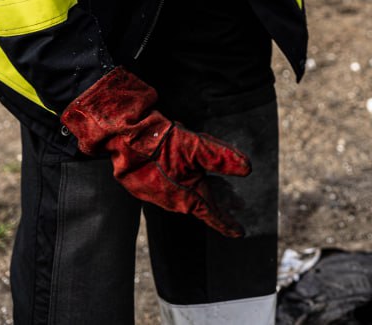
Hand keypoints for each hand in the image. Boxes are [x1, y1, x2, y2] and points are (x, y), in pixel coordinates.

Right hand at [61, 67, 251, 236]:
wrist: (123, 138)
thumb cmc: (160, 144)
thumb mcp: (197, 146)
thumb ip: (222, 158)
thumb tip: (247, 168)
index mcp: (188, 198)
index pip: (213, 216)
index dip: (228, 224)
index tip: (239, 233)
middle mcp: (173, 202)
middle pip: (201, 205)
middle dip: (219, 204)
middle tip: (237, 203)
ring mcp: (157, 195)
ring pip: (185, 196)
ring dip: (200, 191)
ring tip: (216, 185)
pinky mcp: (144, 185)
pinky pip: (170, 188)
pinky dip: (182, 182)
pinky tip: (183, 170)